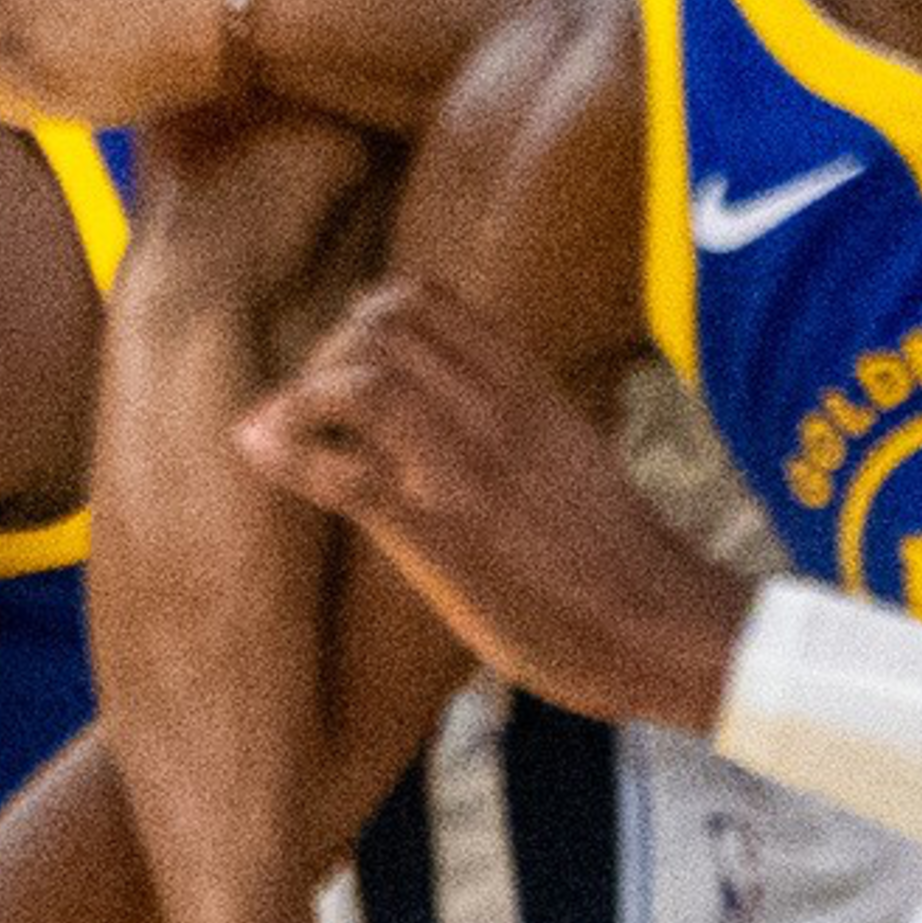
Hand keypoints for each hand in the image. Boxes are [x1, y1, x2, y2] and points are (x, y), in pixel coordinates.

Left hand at [238, 281, 747, 737]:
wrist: (658, 622)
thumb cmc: (617, 557)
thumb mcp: (571, 456)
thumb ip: (516, 423)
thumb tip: (454, 417)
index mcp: (530, 387)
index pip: (424, 300)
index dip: (362, 323)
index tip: (348, 370)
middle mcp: (497, 410)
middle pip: (378, 327)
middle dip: (323, 359)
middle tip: (312, 416)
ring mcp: (466, 466)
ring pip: (357, 379)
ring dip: (300, 400)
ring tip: (287, 437)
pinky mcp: (441, 530)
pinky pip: (343, 471)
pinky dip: (286, 453)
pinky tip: (263, 452)